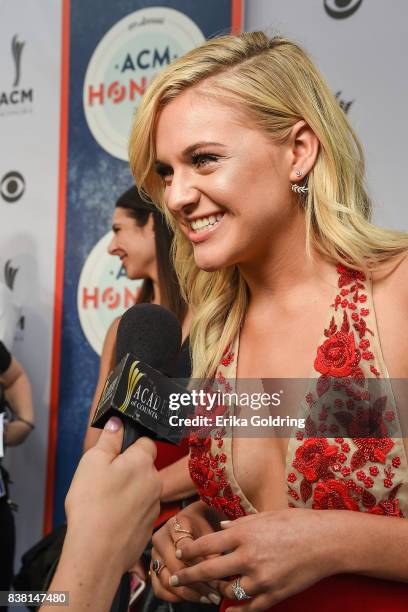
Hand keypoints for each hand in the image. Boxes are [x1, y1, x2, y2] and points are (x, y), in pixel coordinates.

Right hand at [65, 417, 161, 574]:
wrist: (97, 554)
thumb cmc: (92, 504)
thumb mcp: (92, 462)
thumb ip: (109, 439)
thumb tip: (117, 422)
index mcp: (143, 462)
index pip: (145, 443)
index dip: (128, 447)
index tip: (113, 457)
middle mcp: (155, 481)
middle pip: (143, 467)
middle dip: (127, 471)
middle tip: (103, 482)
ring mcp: (154, 506)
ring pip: (141, 490)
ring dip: (128, 492)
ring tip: (104, 503)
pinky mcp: (148, 527)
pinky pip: (139, 512)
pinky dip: (127, 513)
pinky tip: (110, 520)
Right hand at [150, 501, 221, 605]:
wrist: (193, 520)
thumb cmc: (204, 525)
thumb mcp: (210, 529)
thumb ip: (212, 548)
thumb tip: (215, 572)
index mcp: (175, 524)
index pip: (184, 547)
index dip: (200, 563)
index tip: (216, 575)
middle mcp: (160, 538)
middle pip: (174, 566)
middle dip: (196, 583)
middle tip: (214, 594)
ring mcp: (154, 554)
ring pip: (166, 580)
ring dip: (188, 593)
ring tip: (207, 598)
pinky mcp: (154, 568)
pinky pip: (159, 589)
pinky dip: (176, 597)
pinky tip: (194, 598)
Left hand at [171, 509, 342, 610]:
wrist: (325, 541)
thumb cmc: (296, 523)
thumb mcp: (265, 516)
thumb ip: (240, 525)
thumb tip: (221, 530)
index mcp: (245, 534)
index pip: (208, 544)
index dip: (190, 551)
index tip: (180, 554)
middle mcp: (248, 557)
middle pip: (209, 570)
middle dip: (189, 576)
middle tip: (175, 580)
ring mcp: (261, 578)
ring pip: (228, 591)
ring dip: (217, 590)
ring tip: (209, 590)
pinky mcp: (273, 594)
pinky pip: (248, 609)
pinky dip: (236, 610)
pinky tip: (227, 610)